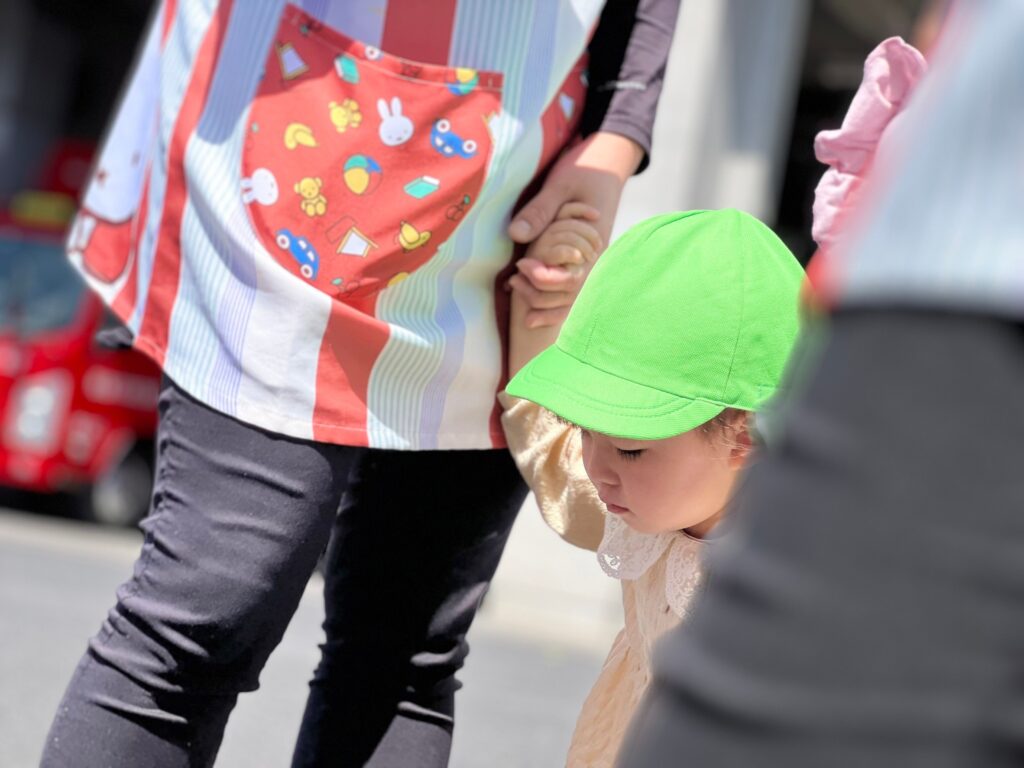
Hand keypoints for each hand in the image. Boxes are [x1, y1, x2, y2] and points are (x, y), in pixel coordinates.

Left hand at [506, 132, 643, 326]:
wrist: (607, 161)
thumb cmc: (583, 170)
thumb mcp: (560, 186)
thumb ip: (540, 211)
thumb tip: (515, 235)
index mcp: (594, 241)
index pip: (573, 278)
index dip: (545, 279)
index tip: (521, 266)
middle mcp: (596, 257)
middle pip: (571, 293)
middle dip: (540, 294)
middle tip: (512, 281)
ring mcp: (592, 259)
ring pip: (571, 296)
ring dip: (543, 299)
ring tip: (513, 288)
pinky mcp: (583, 258)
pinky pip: (570, 288)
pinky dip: (551, 301)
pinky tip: (529, 311)